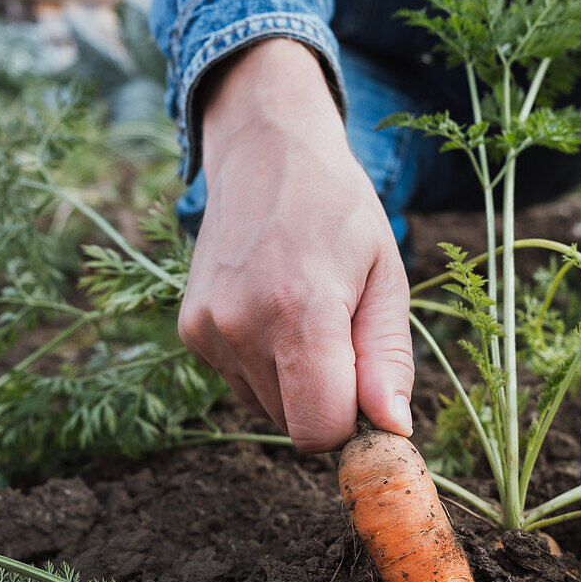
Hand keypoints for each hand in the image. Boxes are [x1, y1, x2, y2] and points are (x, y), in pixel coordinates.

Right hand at [178, 39, 413, 451]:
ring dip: (296, 384)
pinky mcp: (190, 330)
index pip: (319, 430)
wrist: (265, 151)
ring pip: (268, 409)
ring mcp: (208, 329)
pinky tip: (273, 312)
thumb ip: (388, 359)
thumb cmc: (339, 211)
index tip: (369, 390)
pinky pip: (242, 385)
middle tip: (340, 337)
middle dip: (327, 400)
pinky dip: (266, 366)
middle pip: (295, 425)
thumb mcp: (385, 277)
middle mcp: (241, 325)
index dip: (352, 424)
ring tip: (304, 315)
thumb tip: (391, 427)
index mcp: (300, 310)